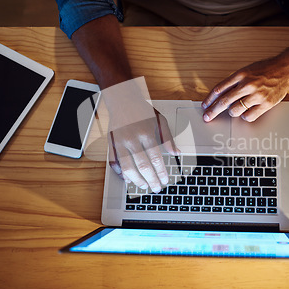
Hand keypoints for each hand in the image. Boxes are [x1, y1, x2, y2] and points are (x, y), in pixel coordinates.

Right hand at [103, 77, 178, 192]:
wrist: (122, 100)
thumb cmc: (142, 111)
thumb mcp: (160, 120)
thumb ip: (168, 138)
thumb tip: (177, 153)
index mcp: (146, 132)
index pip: (155, 158)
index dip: (160, 172)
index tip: (165, 180)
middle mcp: (132, 138)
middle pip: (142, 165)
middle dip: (151, 180)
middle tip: (156, 188)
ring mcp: (120, 142)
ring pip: (127, 167)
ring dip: (136, 180)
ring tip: (144, 186)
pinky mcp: (111, 144)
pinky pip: (115, 163)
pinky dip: (121, 173)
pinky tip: (129, 179)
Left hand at [201, 53, 288, 121]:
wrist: (286, 69)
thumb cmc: (266, 69)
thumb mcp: (247, 70)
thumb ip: (234, 82)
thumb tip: (220, 95)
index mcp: (241, 75)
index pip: (219, 89)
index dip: (209, 99)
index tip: (205, 105)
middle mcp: (247, 85)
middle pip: (224, 102)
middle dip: (213, 111)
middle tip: (207, 117)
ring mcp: (257, 95)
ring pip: (235, 111)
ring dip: (232, 112)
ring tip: (236, 109)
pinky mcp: (266, 104)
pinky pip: (248, 117)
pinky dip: (245, 116)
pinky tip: (246, 112)